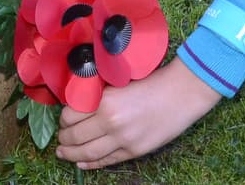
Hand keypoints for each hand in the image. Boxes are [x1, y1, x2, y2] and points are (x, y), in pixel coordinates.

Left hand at [54, 58, 221, 168]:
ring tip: (63, 153)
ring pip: (87, 153)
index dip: (64, 119)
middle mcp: (110, 123)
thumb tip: (80, 106)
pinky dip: (91, 164)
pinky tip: (81, 163)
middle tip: (61, 137)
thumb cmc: (153, 80)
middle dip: (64, 138)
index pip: (70, 116)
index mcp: (105, 102)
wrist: (182, 93)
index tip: (64, 118)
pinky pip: (106, 161)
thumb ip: (100, 96)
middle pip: (75, 137)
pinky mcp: (134, 151)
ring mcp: (122, 140)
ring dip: (72, 154)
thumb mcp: (120, 83)